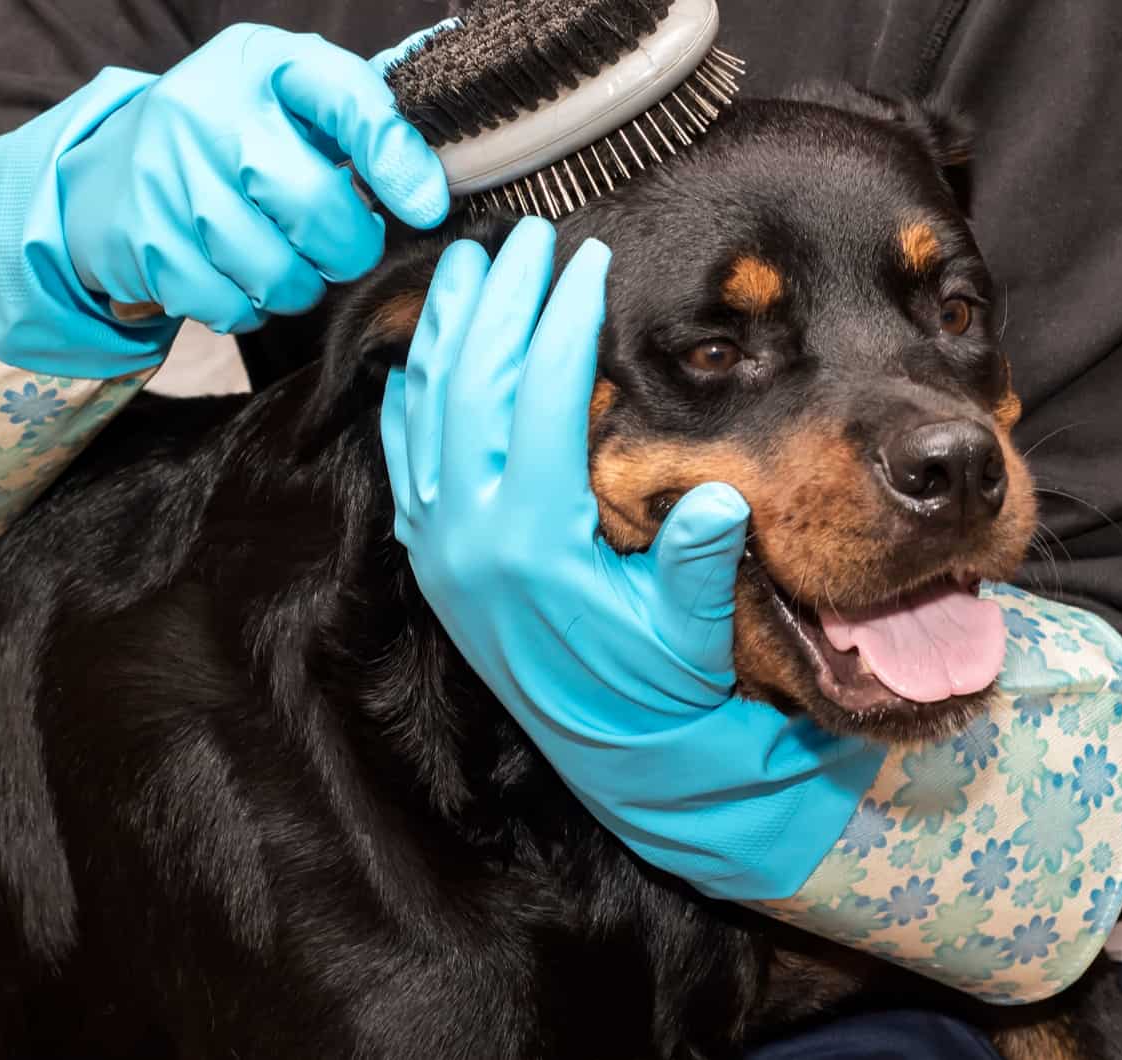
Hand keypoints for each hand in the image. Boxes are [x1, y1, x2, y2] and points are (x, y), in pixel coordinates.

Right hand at [0, 24, 448, 377]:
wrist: (110, 170)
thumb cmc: (234, 137)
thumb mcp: (289, 99)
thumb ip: (361, 115)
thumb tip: (456, 142)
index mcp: (263, 64)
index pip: (347, 100)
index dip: (397, 160)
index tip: (427, 207)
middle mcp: (209, 111)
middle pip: (316, 209)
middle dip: (347, 248)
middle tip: (341, 247)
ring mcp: (168, 177)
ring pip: (276, 273)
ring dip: (296, 285)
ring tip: (282, 259)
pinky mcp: (144, 242)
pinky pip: (228, 306)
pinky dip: (244, 308)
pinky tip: (234, 275)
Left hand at [380, 218, 883, 899]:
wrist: (616, 760)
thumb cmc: (660, 694)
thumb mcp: (690, 637)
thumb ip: (695, 568)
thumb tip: (718, 496)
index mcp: (531, 544)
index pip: (540, 400)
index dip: (563, 321)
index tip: (587, 263)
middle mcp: (466, 538)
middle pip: (469, 386)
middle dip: (496, 302)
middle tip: (524, 239)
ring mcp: (436, 546)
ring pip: (421, 412)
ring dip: (445, 332)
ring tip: (467, 265)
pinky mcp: (427, 556)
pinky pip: (403, 456)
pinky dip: (411, 393)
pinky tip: (429, 351)